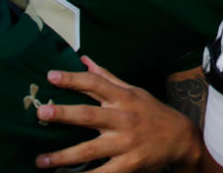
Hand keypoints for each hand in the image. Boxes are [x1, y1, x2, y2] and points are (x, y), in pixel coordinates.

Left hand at [35, 56, 200, 171]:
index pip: (95, 84)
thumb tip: (84, 60)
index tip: (51, 76)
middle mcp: (123, 118)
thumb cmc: (152, 112)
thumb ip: (107, 77)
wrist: (181, 139)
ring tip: (41, 160)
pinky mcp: (129, 164)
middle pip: (89, 115)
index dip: (73, 79)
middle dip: (65, 114)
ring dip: (64, 155)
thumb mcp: (134, 91)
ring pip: (91, 149)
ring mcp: (125, 143)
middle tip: (42, 112)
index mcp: (123, 98)